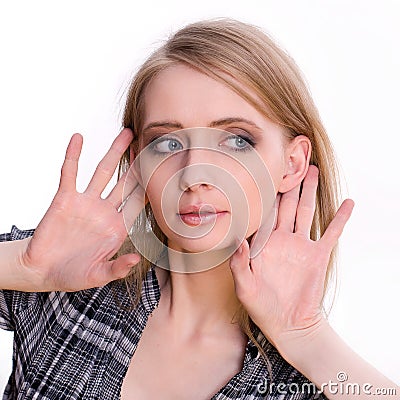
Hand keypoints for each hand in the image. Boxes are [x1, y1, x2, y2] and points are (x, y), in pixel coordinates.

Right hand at [20, 128, 143, 291]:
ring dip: (114, 153)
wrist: (42, 270)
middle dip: (138, 165)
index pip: (137, 203)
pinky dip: (73, 155)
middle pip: (125, 182)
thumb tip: (136, 260)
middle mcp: (104, 210)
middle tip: (150, 145)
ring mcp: (85, 202)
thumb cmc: (72, 275)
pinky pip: (70, 172)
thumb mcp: (97, 275)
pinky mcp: (64, 198)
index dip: (150, 188)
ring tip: (126, 134)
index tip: (163, 173)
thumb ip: (117, 267)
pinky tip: (78, 138)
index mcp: (117, 227)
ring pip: (103, 172)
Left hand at [229, 165, 354, 349]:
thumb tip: (237, 239)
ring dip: (309, 191)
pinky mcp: (318, 255)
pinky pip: (331, 233)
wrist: (288, 324)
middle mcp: (282, 239)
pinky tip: (348, 202)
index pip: (262, 214)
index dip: (262, 193)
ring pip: (305, 211)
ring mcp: (301, 246)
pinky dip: (340, 218)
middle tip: (289, 160)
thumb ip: (239, 263)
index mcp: (263, 244)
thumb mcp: (244, 287)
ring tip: (312, 169)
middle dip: (287, 184)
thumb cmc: (262, 307)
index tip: (261, 172)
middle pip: (285, 205)